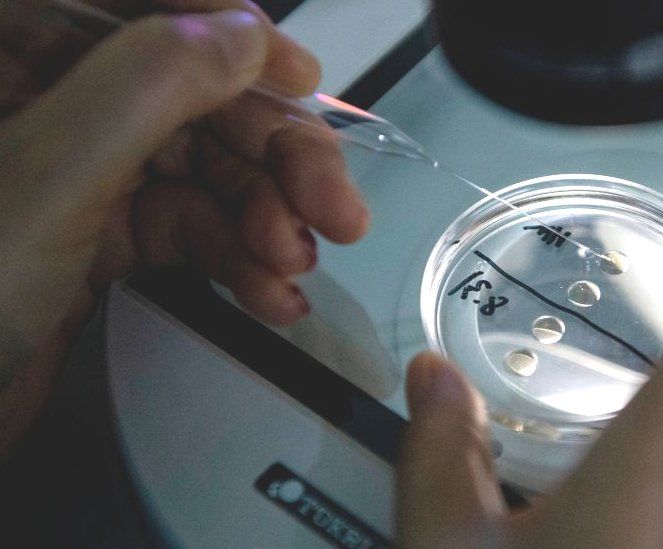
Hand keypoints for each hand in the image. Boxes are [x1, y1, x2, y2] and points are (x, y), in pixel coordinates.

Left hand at [0, 1, 367, 452]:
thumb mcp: (46, 177)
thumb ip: (147, 87)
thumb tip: (242, 35)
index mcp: (16, 53)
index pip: (143, 10)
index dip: (229, 34)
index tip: (299, 78)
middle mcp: (52, 101)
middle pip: (196, 96)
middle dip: (275, 157)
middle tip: (333, 207)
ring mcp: (81, 168)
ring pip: (207, 167)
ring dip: (268, 219)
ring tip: (292, 265)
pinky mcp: (103, 230)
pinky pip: (193, 225)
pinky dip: (241, 260)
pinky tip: (270, 293)